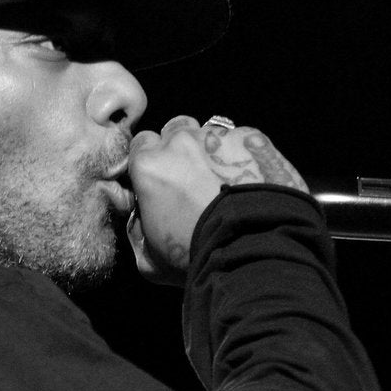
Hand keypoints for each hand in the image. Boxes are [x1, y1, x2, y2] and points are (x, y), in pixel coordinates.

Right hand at [126, 116, 307, 284]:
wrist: (253, 249)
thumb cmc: (197, 256)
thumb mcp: (150, 259)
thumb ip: (137, 232)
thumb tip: (141, 220)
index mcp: (149, 165)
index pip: (140, 145)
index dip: (150, 162)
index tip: (160, 179)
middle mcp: (181, 142)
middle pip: (174, 131)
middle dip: (179, 150)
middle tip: (191, 179)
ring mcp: (219, 136)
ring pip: (208, 132)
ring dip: (211, 151)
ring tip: (224, 180)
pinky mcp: (252, 139)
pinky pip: (242, 140)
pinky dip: (243, 156)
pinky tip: (250, 181)